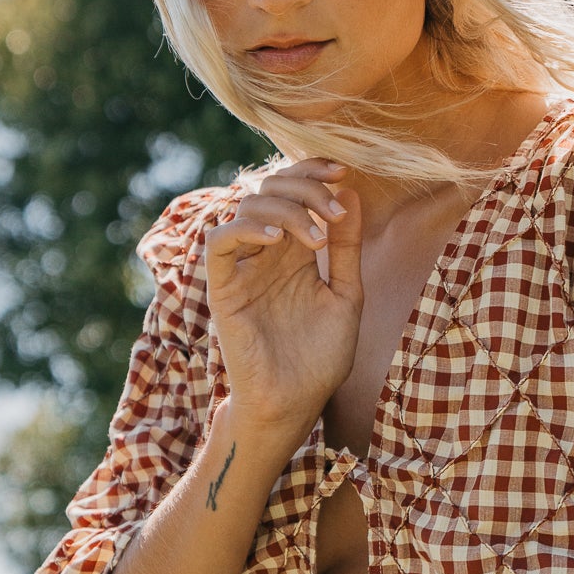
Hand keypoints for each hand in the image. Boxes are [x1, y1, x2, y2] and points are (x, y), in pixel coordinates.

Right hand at [203, 158, 362, 444]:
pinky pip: (221, 241)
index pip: (295, 191)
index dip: (313, 171)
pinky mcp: (222, 287)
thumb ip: (346, 246)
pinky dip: (247, 228)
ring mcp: (242, 267)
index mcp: (295, 250)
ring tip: (316, 237)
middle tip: (334, 206)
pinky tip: (279, 240)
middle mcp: (266, 252)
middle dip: (305, 186)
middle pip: (272, 189)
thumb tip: (352, 193)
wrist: (295, 402)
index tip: (344, 171)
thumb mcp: (346, 294)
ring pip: (248, 206)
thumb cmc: (320, 357)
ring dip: (286, 209)